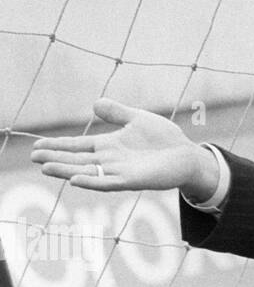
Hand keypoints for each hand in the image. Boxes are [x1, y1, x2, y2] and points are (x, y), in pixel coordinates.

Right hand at [30, 98, 213, 195]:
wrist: (187, 155)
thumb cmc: (164, 138)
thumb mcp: (138, 119)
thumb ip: (117, 113)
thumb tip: (95, 103)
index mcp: (109, 146)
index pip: (78, 146)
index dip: (59, 145)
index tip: (37, 146)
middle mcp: (110, 160)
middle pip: (77, 160)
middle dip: (56, 158)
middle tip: (33, 157)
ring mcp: (119, 171)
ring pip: (87, 172)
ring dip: (66, 170)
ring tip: (45, 168)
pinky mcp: (132, 180)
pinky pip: (108, 183)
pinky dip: (92, 182)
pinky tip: (75, 180)